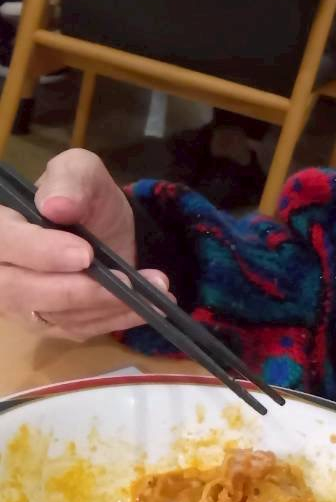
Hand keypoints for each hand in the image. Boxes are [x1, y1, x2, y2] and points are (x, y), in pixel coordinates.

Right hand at [0, 150, 168, 340]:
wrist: (102, 223)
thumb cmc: (82, 195)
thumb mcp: (81, 172)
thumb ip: (69, 180)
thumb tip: (56, 206)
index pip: (3, 242)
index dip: (39, 253)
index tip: (85, 255)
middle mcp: (0, 268)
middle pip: (18, 291)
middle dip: (75, 290)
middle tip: (126, 282)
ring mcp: (19, 300)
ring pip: (51, 316)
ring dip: (105, 306)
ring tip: (154, 291)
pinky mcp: (47, 322)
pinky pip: (76, 329)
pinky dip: (115, 320)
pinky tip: (150, 308)